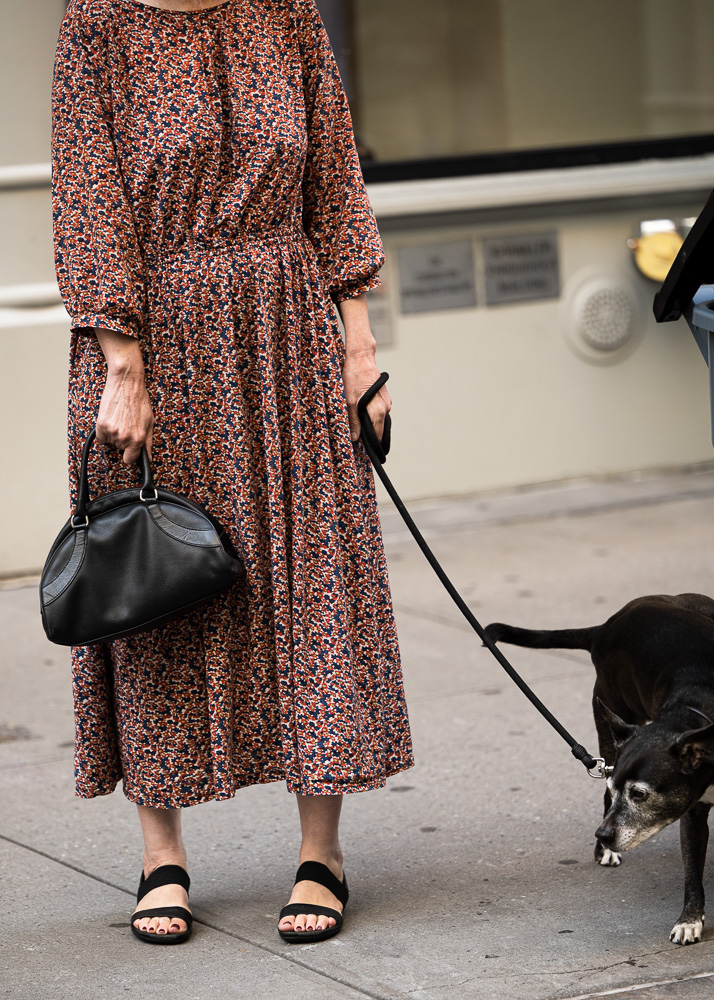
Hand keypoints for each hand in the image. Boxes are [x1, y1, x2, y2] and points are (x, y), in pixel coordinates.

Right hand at [94, 328, 153, 465]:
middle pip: (120, 449)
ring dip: (114, 435)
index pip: (130, 460)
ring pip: (111, 442)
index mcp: (138, 439)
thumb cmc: (139, 401)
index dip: (131, 455)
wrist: (126, 383)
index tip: (130, 450)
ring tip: (120, 420)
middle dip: (124, 440)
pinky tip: (111, 421)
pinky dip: (104, 432)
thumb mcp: (150, 423)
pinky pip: (101, 438)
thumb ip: (148, 443)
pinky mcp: (101, 424)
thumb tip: (148, 459)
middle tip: (127, 425)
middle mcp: (124, 438)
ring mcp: (112, 431)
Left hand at [341, 350, 390, 444]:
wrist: (361, 357)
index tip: (368, 452)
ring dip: (371, 425)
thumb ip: (354, 420)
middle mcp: (385, 406)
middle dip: (371, 436)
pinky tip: (363, 417)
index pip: (378, 434)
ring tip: (360, 431)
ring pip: (379, 420)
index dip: (373, 444)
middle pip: (379, 428)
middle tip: (361, 444)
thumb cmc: (354, 376)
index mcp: (379, 409)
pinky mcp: (383, 397)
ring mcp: (386, 401)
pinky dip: (372, 416)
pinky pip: (378, 412)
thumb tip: (355, 437)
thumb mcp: (350, 400)